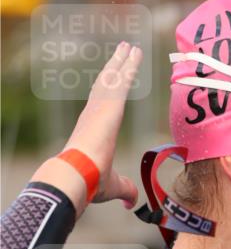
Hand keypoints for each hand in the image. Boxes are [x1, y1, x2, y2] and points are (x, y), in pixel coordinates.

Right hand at [63, 41, 142, 207]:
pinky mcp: (109, 106)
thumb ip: (125, 189)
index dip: (110, 93)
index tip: (115, 80)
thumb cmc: (90, 183)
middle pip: (107, 85)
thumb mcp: (113, 186)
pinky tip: (135, 53)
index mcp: (94, 131)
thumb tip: (130, 202)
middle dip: (115, 69)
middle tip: (124, 52)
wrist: (78, 175)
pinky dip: (128, 66)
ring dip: (122, 62)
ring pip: (113, 78)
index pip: (104, 106)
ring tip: (130, 47)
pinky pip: (121, 80)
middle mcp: (94, 114)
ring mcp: (100, 108)